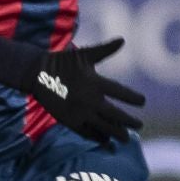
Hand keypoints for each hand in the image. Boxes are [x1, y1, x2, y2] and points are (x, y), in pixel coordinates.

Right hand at [23, 38, 144, 143]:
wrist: (37, 74)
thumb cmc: (62, 62)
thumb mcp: (84, 54)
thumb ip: (105, 50)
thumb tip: (122, 39)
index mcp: (95, 83)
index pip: (121, 93)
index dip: (134, 98)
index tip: (142, 101)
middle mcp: (90, 100)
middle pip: (116, 115)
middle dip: (130, 122)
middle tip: (139, 125)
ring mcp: (80, 112)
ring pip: (104, 127)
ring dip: (117, 134)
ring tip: (126, 138)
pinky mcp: (69, 121)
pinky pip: (88, 133)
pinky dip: (98, 138)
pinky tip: (106, 141)